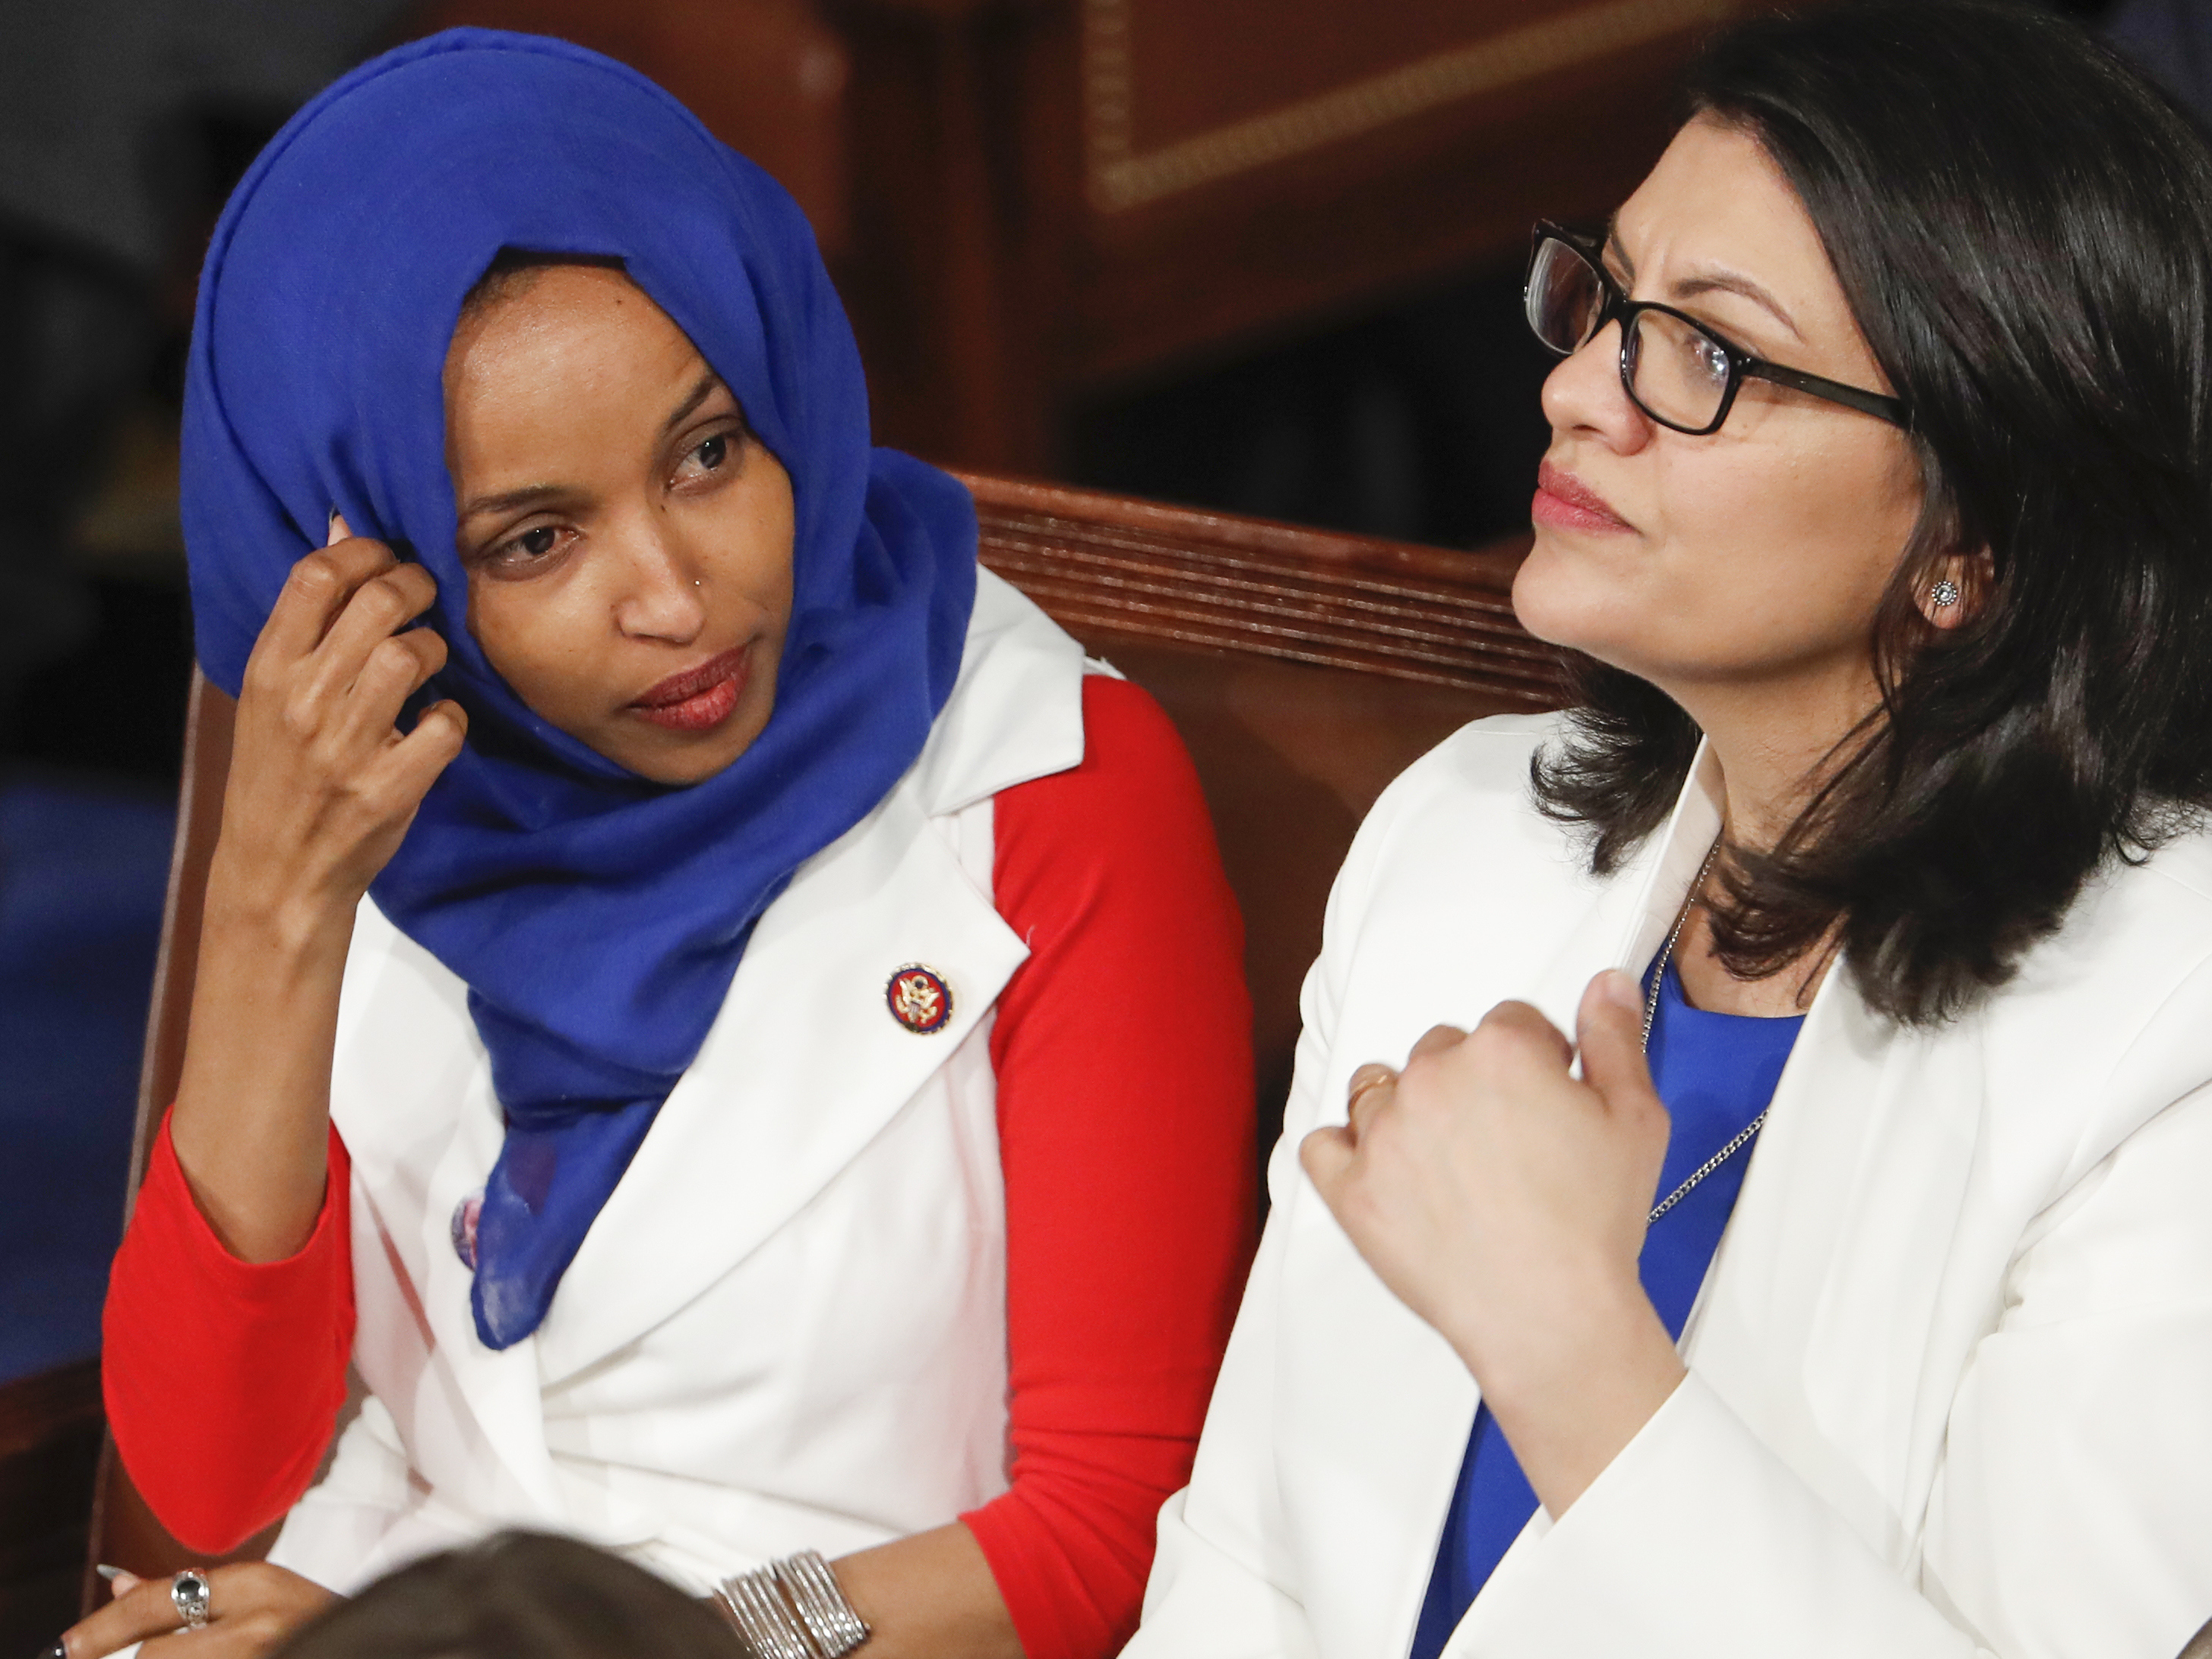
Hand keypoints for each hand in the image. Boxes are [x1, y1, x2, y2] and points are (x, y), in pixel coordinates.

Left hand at [60, 1564, 335, 1657]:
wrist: (384, 1642)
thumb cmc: (321, 1627)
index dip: (100, 1629)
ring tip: (211, 1651)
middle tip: (159, 1654)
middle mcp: (260, 1625)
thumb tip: (119, 1584)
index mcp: (259, 1584)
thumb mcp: (263, 1599)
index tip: (67, 1649)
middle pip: (155, 1655)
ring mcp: (265, 1655)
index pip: (156, 1602)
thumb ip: (196, 1593)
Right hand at [170, 515, 468, 1261]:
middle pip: (379, 604)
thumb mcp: (274, 697)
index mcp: (267, 670)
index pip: (318, 575)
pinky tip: (437, 732)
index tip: (387, 557)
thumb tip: (344, 535)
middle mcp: (304, 700)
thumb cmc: (279, 780)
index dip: (365, 552)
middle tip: (428, 600)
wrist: (274, 879)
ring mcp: (347, 745)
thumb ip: (309, 626)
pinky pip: (446, 725)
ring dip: (436, 651)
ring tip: (429, 669)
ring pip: (414, 655)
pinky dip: (452, 723)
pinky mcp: (390, 788)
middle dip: (417, 589)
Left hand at [1299, 970, 1686, 1513]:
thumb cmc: (1597, 1221)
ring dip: (1404, 1109)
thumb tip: (1603, 981)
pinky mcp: (1351, 1189)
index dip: (1536, 1062)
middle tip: (1502, 1145)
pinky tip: (1380, 1172)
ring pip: (1377, 1088)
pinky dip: (1345, 1152)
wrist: (1549, 1315)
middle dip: (1469, 1085)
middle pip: (1441, 1051)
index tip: (1548, 1105)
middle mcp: (1431, 1078)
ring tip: (1444, 1161)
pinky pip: (1322, 1145)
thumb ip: (1615, 1039)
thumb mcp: (1636, 1119)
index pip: (1510, 1023)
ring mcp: (1382, 1134)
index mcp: (1500, 1051)